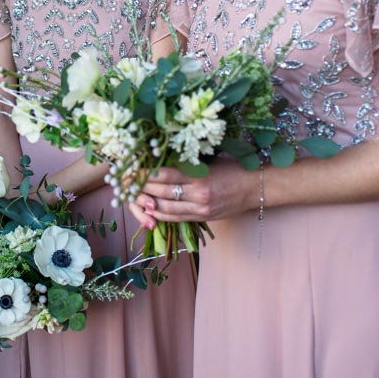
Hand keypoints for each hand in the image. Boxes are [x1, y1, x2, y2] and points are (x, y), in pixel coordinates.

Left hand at [128, 162, 259, 228]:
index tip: (129, 167)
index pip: (163, 175)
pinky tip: (149, 208)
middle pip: (161, 192)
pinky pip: (176, 218)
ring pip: (165, 208)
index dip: (143, 172)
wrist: (254, 187)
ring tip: (132, 195)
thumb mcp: (207, 160)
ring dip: (146, 203)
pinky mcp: (202, 217)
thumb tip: (157, 159)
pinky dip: (160, 214)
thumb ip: (185, 163)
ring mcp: (200, 209)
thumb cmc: (231, 168)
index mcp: (199, 175)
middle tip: (124, 181)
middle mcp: (198, 194)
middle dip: (140, 187)